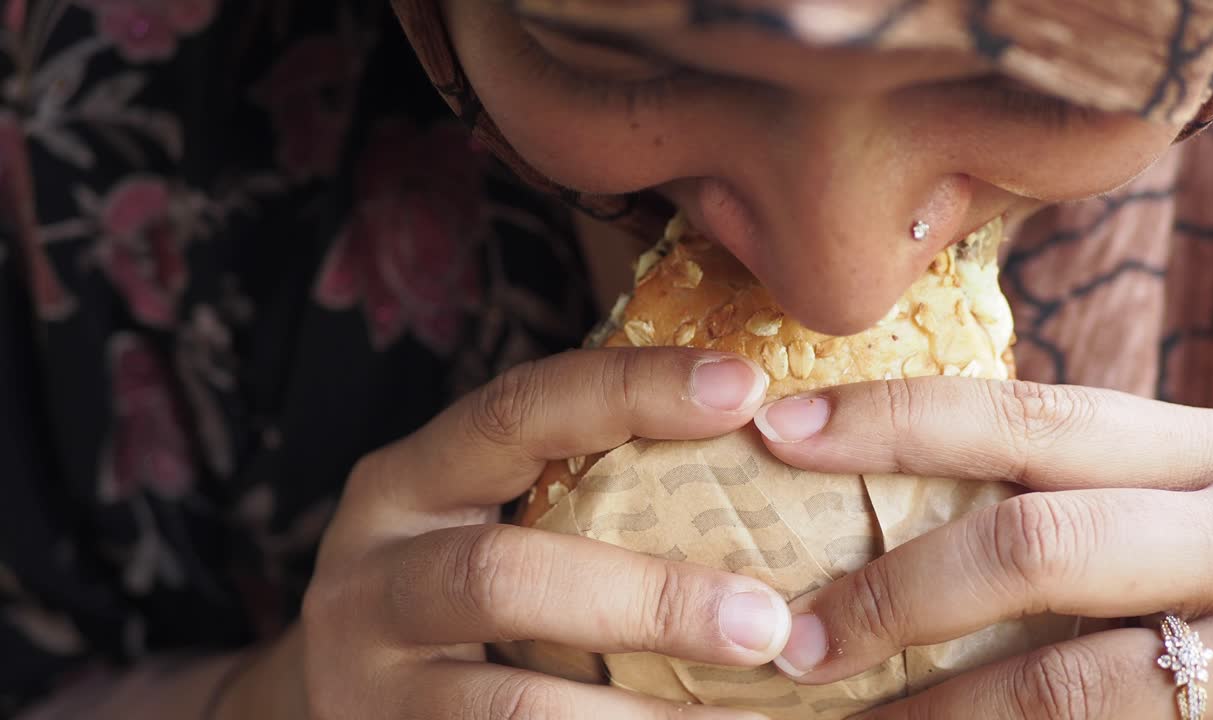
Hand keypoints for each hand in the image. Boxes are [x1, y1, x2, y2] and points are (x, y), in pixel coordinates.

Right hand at [277, 347, 789, 719]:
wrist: (337, 705)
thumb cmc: (450, 592)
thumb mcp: (479, 519)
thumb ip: (575, 488)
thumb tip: (758, 440)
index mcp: (407, 484)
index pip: (517, 411)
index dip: (630, 391)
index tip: (746, 388)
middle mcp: (371, 577)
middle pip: (506, 577)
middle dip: (648, 599)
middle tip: (768, 623)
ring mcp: (370, 683)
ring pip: (512, 706)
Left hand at [752, 378, 1212, 718]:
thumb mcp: (1187, 492)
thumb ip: (1077, 485)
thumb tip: (900, 489)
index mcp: (1196, 449)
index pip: (1020, 412)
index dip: (891, 419)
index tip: (779, 429)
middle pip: (1035, 545)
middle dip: (897, 596)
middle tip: (794, 639)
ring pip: (1071, 683)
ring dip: (940, 715)